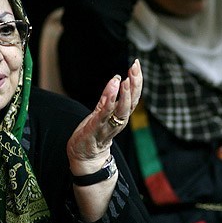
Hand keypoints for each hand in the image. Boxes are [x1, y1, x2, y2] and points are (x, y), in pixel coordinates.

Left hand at [67, 59, 141, 175]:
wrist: (84, 158)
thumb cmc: (94, 133)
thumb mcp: (103, 112)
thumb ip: (110, 97)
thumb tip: (117, 78)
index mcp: (121, 115)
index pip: (133, 96)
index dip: (137, 81)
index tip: (137, 64)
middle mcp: (118, 121)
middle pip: (131, 102)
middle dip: (135, 84)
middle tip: (135, 67)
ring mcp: (108, 127)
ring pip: (121, 111)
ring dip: (125, 95)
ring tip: (126, 79)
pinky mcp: (95, 130)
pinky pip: (104, 115)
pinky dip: (109, 102)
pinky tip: (111, 90)